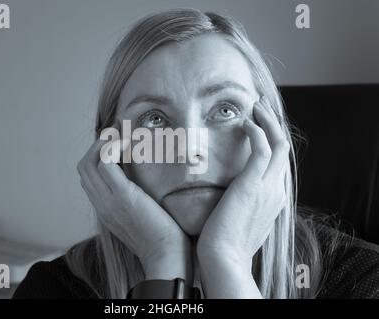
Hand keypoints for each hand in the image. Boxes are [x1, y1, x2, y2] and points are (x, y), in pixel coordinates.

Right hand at [77, 127, 192, 281]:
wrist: (167, 257)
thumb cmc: (164, 239)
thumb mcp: (144, 218)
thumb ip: (137, 202)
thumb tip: (146, 186)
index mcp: (106, 210)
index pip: (89, 178)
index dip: (98, 157)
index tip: (117, 144)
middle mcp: (101, 205)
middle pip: (83, 167)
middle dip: (98, 145)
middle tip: (117, 132)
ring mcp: (108, 201)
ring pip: (88, 162)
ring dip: (103, 142)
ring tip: (121, 133)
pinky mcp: (122, 196)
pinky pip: (105, 161)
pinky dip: (113, 146)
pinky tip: (130, 142)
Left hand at [197, 95, 289, 267]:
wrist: (223, 259)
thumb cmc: (224, 242)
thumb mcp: (240, 220)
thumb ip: (242, 204)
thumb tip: (232, 195)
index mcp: (274, 198)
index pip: (278, 162)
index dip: (271, 141)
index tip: (257, 126)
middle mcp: (277, 190)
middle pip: (283, 148)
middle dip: (274, 124)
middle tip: (259, 107)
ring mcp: (269, 187)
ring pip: (278, 143)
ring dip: (268, 121)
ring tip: (255, 106)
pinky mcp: (253, 184)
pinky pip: (262, 148)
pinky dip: (257, 131)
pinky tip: (244, 122)